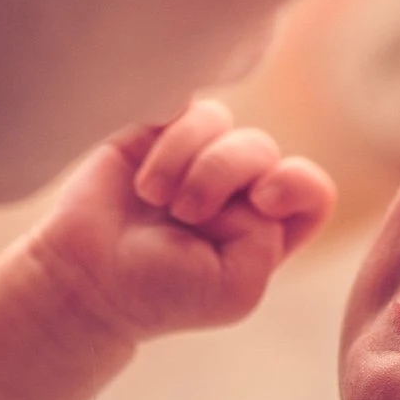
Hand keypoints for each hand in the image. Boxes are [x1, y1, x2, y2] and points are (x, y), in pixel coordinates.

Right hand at [30, 100, 335, 342]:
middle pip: (263, 150)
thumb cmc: (162, 292)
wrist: (88, 278)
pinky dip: (167, 139)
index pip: (310, 188)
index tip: (262, 200)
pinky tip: (143, 176)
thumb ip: (267, 240)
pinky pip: (182, 107)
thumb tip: (253, 182)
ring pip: (220, 123)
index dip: (295, 183)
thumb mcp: (236, 289)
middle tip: (185, 213)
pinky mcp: (159, 130)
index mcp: (268, 228)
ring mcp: (200, 155)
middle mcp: (239, 187)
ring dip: (185, 160)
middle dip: (222, 175)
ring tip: (154, 197)